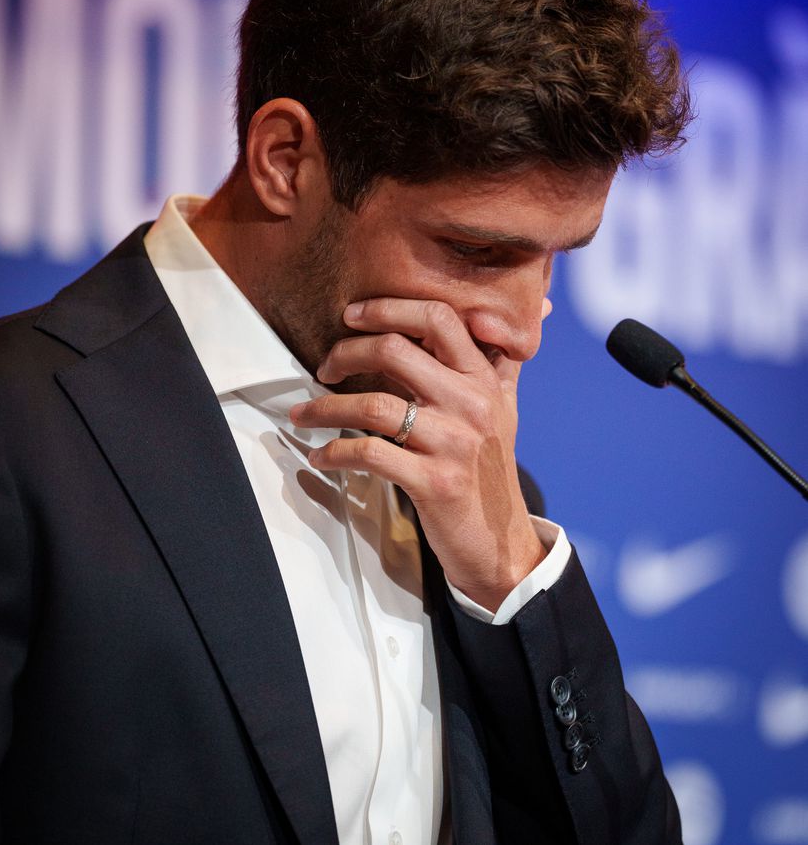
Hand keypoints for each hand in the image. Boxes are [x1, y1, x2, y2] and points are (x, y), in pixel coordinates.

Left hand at [289, 297, 546, 611]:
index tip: (353, 316)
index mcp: (483, 378)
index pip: (438, 318)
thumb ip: (503, 356)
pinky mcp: (433, 482)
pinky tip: (320, 455)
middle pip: (394, 351)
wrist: (501, 541)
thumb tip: (540, 303)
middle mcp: (470, 403)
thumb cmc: (492, 466)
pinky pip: (369, 454)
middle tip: (325, 367)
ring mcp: (452, 443)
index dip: (389, 308)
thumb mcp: (505, 405)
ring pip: (373, 405)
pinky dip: (335, 452)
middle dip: (346, 352)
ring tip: (303, 414)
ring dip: (326, 407)